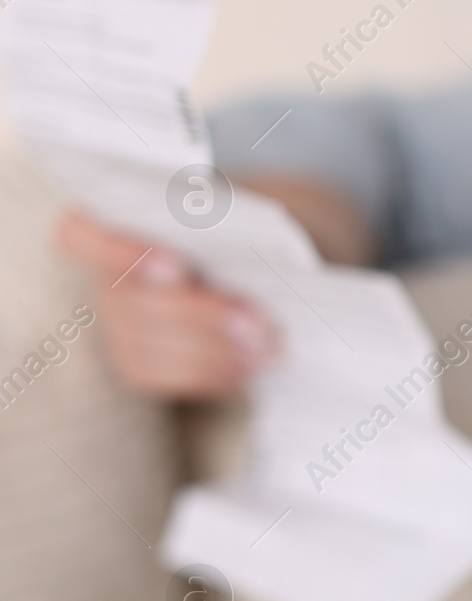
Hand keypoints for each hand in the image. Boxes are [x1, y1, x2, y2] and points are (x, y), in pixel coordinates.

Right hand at [56, 209, 275, 396]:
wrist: (244, 274)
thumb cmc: (232, 238)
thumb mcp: (229, 222)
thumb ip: (223, 230)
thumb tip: (245, 252)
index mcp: (108, 229)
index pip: (78, 235)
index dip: (117, 252)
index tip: (173, 266)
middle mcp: (104, 281)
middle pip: (134, 303)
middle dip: (201, 316)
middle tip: (254, 322)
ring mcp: (117, 328)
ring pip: (151, 349)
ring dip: (214, 351)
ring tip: (264, 348)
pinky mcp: (138, 366)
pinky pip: (168, 378)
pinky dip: (213, 373)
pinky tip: (249, 366)